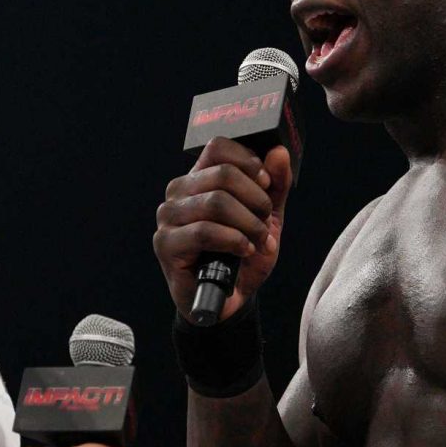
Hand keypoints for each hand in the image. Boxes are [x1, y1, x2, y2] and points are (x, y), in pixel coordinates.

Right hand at [153, 137, 294, 319]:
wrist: (229, 298)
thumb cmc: (242, 255)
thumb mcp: (267, 218)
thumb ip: (275, 186)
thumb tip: (279, 153)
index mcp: (199, 177)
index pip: (218, 147)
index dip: (248, 161)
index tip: (266, 183)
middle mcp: (179, 192)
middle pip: (222, 174)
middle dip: (255, 200)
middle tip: (265, 223)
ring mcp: (169, 217)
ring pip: (215, 202)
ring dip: (248, 224)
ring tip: (258, 241)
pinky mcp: (166, 244)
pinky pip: (205, 231)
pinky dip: (233, 240)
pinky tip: (244, 251)